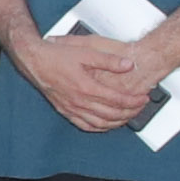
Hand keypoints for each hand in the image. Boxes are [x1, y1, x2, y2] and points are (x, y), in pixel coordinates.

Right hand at [26, 36, 161, 137]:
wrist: (34, 61)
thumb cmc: (57, 55)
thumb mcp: (85, 52)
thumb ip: (109, 60)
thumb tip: (128, 65)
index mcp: (86, 87)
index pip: (117, 100)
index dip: (134, 101)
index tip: (144, 98)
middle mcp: (79, 101)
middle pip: (112, 114)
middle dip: (130, 112)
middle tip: (141, 107)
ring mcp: (72, 108)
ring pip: (100, 123)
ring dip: (117, 122)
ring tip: (129, 116)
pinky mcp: (65, 111)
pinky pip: (85, 126)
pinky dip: (99, 128)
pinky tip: (106, 125)